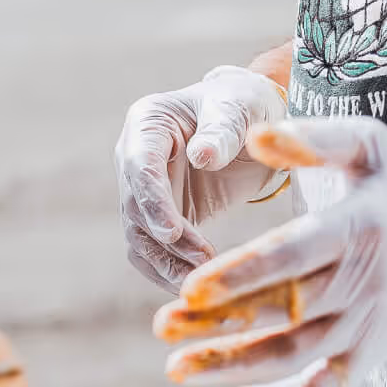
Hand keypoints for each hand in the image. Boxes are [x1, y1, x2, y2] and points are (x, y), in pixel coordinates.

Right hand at [116, 64, 290, 289]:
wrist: (252, 121)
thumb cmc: (244, 104)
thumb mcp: (240, 106)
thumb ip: (222, 129)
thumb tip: (201, 156)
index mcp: (147, 123)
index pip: (139, 165)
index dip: (152, 200)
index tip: (172, 232)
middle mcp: (135, 158)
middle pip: (134, 207)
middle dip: (165, 240)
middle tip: (203, 262)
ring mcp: (146, 190)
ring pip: (139, 236)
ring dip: (165, 262)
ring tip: (201, 279)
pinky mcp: (162, 216)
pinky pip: (156, 250)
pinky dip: (172, 269)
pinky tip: (197, 282)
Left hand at [152, 118, 386, 386]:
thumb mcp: (370, 144)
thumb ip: (313, 137)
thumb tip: (254, 135)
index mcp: (358, 227)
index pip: (294, 255)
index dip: (243, 273)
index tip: (191, 286)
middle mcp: (363, 282)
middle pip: (284, 309)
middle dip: (220, 321)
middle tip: (161, 325)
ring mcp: (367, 324)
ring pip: (295, 354)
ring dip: (234, 364)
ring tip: (176, 366)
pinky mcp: (370, 354)